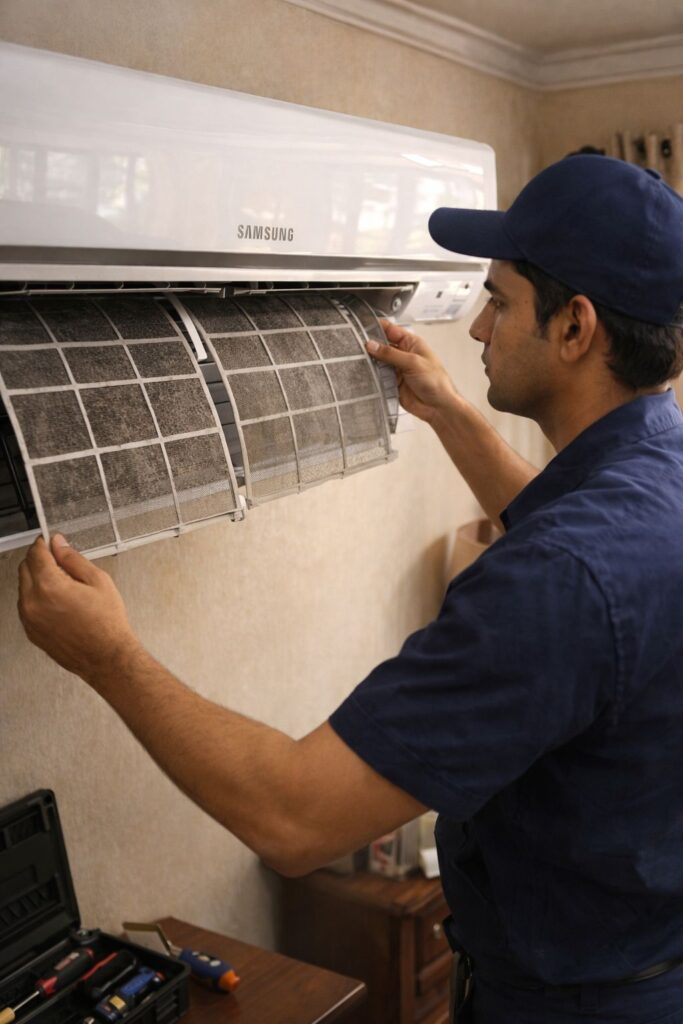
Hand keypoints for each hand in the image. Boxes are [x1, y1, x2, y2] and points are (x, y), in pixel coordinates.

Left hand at [18, 535, 139, 682]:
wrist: (106, 657)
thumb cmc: (106, 624)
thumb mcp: (98, 581)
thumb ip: (73, 559)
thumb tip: (59, 544)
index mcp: (50, 586)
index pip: (35, 554)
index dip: (43, 543)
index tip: (49, 541)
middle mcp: (33, 603)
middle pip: (24, 568)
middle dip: (38, 559)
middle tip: (58, 560)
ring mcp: (29, 619)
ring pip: (24, 587)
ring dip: (37, 579)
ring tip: (63, 586)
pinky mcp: (30, 631)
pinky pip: (26, 606)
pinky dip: (36, 598)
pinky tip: (59, 602)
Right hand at [367, 320, 458, 423]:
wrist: (438, 407)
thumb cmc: (436, 382)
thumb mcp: (413, 362)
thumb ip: (391, 354)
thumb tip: (372, 345)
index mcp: (411, 343)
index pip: (390, 330)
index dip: (377, 327)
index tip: (362, 327)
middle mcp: (403, 354)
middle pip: (382, 345)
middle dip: (370, 346)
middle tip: (356, 346)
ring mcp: (397, 369)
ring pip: (378, 361)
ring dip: (370, 362)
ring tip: (357, 360)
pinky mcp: (392, 382)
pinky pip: (378, 377)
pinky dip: (372, 376)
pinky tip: (364, 374)